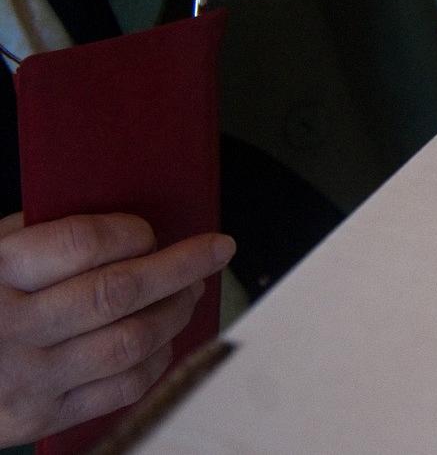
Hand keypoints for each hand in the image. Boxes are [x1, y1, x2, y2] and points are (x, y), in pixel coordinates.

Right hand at [0, 212, 233, 444]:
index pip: (81, 245)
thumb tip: (121, 220)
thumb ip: (35, 237)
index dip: (129, 233)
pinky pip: (119, 389)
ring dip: (176, 313)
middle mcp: (10, 328)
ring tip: (191, 291)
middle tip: (214, 249)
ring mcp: (27, 379)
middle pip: (119, 293)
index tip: (150, 229)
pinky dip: (156, 360)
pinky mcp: (39, 418)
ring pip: (130, 342)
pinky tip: (164, 338)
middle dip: (181, 267)